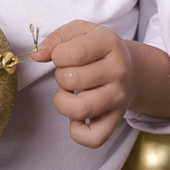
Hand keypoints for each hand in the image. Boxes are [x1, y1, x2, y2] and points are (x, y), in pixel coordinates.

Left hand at [30, 21, 135, 148]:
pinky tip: (77, 117)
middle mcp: (118, 71)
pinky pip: (93, 138)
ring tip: (70, 94)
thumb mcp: (82, 31)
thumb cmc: (99, 50)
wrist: (132, 70)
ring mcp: (118, 97)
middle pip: (71, 80)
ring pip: (80, 109)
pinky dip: (77, 132)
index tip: (62, 56)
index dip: (57, 56)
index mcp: (109, 43)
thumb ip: (57, 38)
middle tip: (69, 74)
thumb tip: (38, 56)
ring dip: (63, 102)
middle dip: (60, 77)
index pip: (72, 53)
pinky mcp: (116, 120)